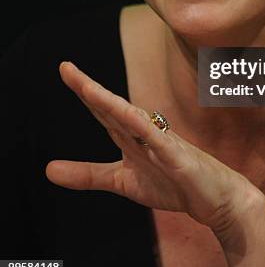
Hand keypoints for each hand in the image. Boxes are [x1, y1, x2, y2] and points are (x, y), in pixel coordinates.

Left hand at [46, 62, 256, 232]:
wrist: (215, 199)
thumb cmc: (174, 184)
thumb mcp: (122, 181)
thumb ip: (88, 174)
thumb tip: (48, 169)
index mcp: (131, 136)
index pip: (103, 110)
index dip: (84, 91)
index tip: (65, 69)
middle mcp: (145, 132)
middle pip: (113, 107)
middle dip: (89, 88)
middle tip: (65, 67)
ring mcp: (162, 142)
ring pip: (133, 118)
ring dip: (110, 102)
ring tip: (87, 88)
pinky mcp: (178, 157)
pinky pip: (159, 141)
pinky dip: (144, 129)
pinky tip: (128, 117)